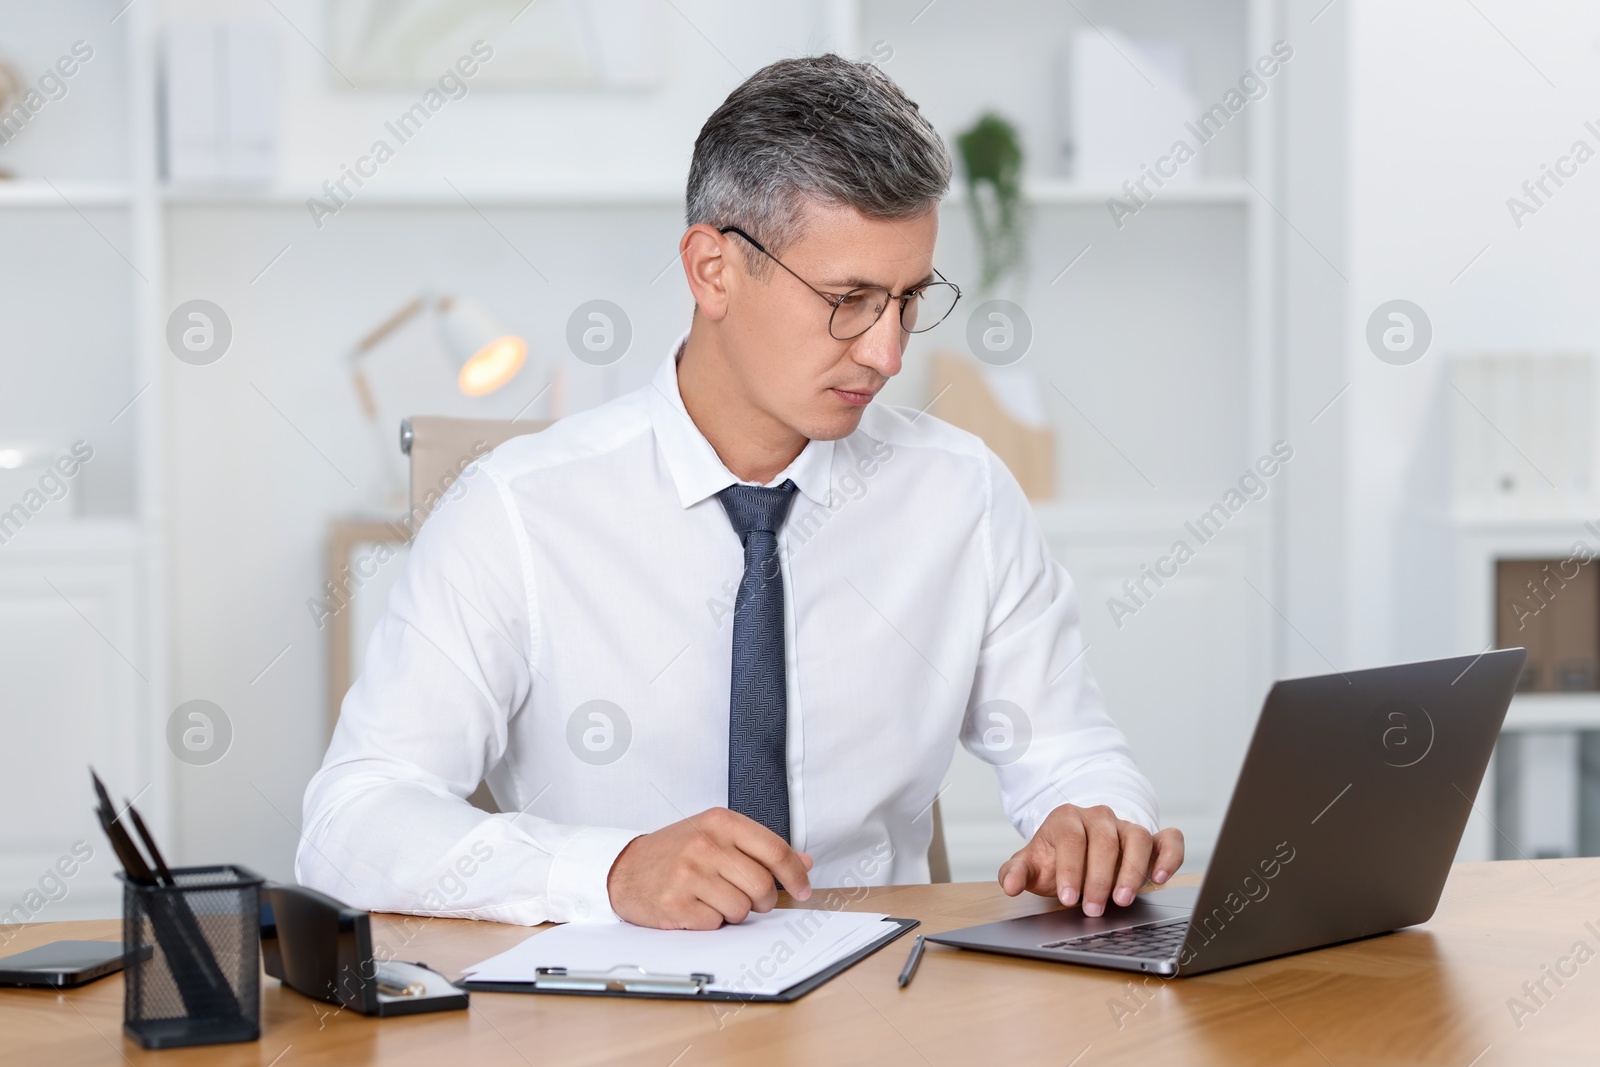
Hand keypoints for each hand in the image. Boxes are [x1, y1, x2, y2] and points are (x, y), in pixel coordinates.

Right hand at [606, 807, 813, 929]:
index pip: (774, 850)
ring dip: (735, 912)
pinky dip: (712, 922)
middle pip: (762, 885)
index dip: (795, 874)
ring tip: (715, 899)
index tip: (803, 889)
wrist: (625, 869)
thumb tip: (803, 862)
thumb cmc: (675, 852)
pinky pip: (716, 923)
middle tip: (753, 900)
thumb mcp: (717, 836)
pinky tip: (697, 907)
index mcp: (720, 822)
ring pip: (741, 908)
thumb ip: (760, 848)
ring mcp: (689, 873)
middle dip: (764, 901)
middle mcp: (705, 844)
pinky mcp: (676, 903)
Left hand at [998, 804, 1183, 916]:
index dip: (1071, 869)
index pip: (1071, 839)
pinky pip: (1169, 839)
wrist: (1078, 850)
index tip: (1068, 899)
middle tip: (1094, 909)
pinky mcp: (1153, 838)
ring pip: (1138, 838)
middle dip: (1099, 878)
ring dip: (1132, 869)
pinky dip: (1169, 856)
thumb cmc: (1056, 860)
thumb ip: (1017, 873)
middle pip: (1104, 840)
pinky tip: (1159, 878)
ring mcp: (1127, 826)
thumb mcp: (1033, 866)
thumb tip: (1010, 885)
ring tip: (1123, 899)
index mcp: (1067, 819)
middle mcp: (1100, 817)